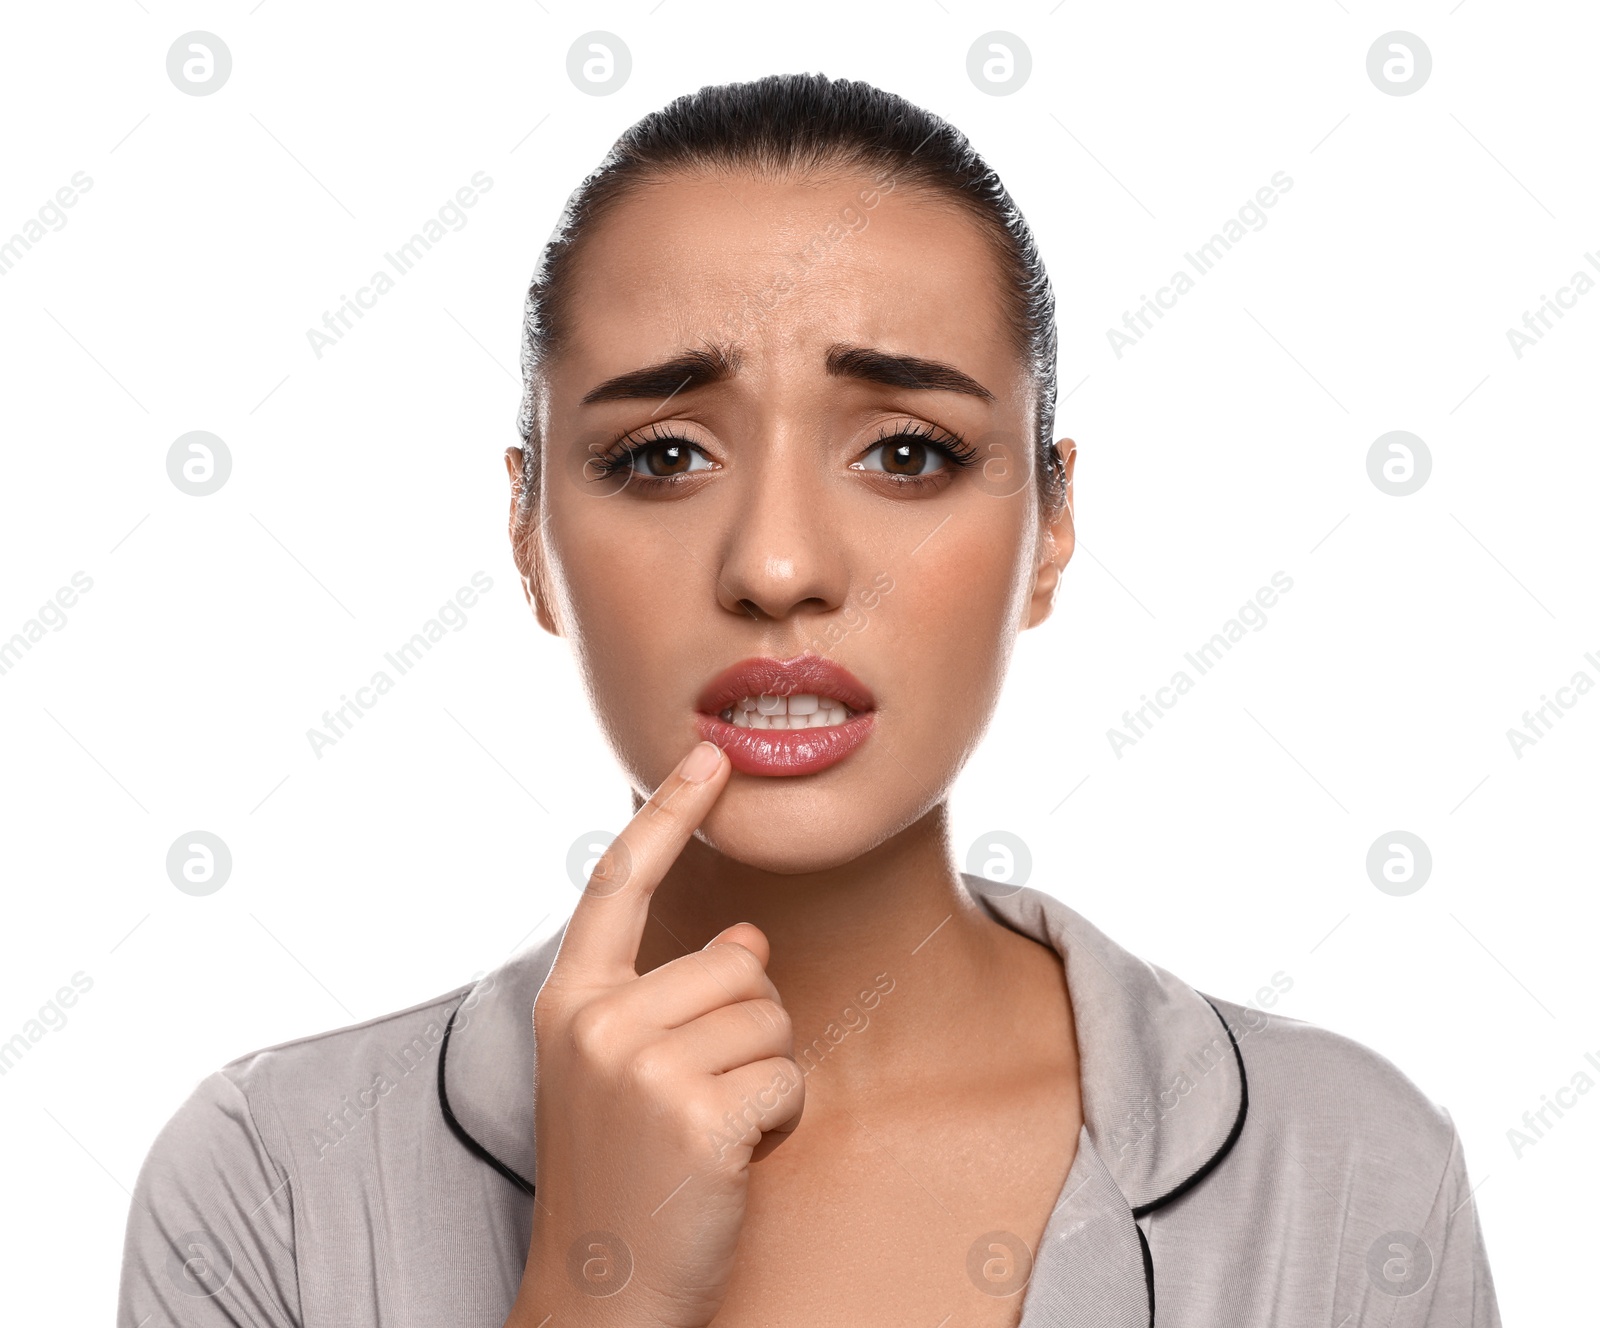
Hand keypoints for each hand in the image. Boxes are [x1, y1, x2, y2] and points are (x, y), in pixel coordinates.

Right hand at [506, 740, 803, 1327]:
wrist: (602, 1296)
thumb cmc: (622, 1177)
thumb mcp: (622, 1074)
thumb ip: (669, 995)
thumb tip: (749, 937)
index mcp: (571, 1002)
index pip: (621, 882)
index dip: (669, 812)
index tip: (707, 754)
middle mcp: (598, 1022)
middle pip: (736, 962)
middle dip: (748, 1026)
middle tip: (702, 1097)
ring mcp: (643, 1068)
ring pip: (770, 1018)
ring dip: (765, 1076)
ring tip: (711, 1131)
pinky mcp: (696, 1114)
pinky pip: (787, 1078)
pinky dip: (779, 1120)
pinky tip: (732, 1159)